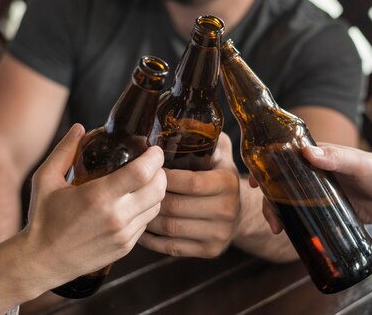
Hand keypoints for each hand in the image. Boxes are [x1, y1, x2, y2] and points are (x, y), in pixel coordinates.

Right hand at [0, 123, 166, 311]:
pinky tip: (133, 202)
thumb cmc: (43, 218)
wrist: (41, 262)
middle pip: (159, 188)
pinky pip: (147, 223)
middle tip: (152, 165)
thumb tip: (80, 127)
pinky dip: (146, 209)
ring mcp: (123, 235)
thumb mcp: (45, 179)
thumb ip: (64, 151)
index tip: (153, 150)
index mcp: (99, 196)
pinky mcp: (125, 248)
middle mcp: (116, 217)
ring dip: (156, 191)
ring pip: (157, 206)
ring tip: (144, 182)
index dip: (155, 157)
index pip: (143, 172)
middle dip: (160, 172)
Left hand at [139, 133, 240, 257]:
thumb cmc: (218, 174)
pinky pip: (173, 248)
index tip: (146, 170)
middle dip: (150, 198)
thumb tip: (175, 120)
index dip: (163, 177)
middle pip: (176, 207)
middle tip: (132, 190)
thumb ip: (203, 134)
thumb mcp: (218, 150)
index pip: (190, 182)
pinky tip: (140, 227)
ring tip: (132, 207)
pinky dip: (152, 240)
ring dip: (147, 218)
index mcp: (228, 182)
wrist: (239, 211)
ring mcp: (220, 234)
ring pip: (171, 228)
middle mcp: (228, 210)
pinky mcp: (211, 251)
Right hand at [251, 143, 371, 233]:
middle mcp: (317, 173)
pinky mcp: (331, 211)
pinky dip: (296, 224)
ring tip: (279, 229)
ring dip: (281, 214)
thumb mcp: (361, 164)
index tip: (254, 180)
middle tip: (271, 217)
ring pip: (293, 202)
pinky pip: (308, 217)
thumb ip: (338, 158)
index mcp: (321, 156)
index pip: (286, 159)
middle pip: (285, 184)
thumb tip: (309, 153)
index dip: (267, 168)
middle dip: (271, 199)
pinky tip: (290, 234)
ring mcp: (323, 193)